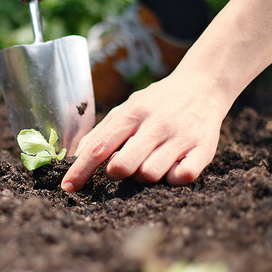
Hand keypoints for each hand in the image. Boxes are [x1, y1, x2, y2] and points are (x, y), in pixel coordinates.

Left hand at [61, 68, 231, 190]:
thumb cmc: (157, 103)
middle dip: (115, 173)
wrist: (203, 85)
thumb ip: (102, 132)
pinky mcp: (204, 149)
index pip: (99, 146)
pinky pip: (182, 177)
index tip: (67, 187)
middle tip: (122, 165)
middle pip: (122, 166)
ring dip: (145, 175)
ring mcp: (181, 136)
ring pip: (150, 175)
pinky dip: (173, 178)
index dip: (80, 170)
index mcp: (132, 112)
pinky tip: (172, 166)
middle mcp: (156, 124)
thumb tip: (75, 156)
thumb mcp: (127, 108)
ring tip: (151, 160)